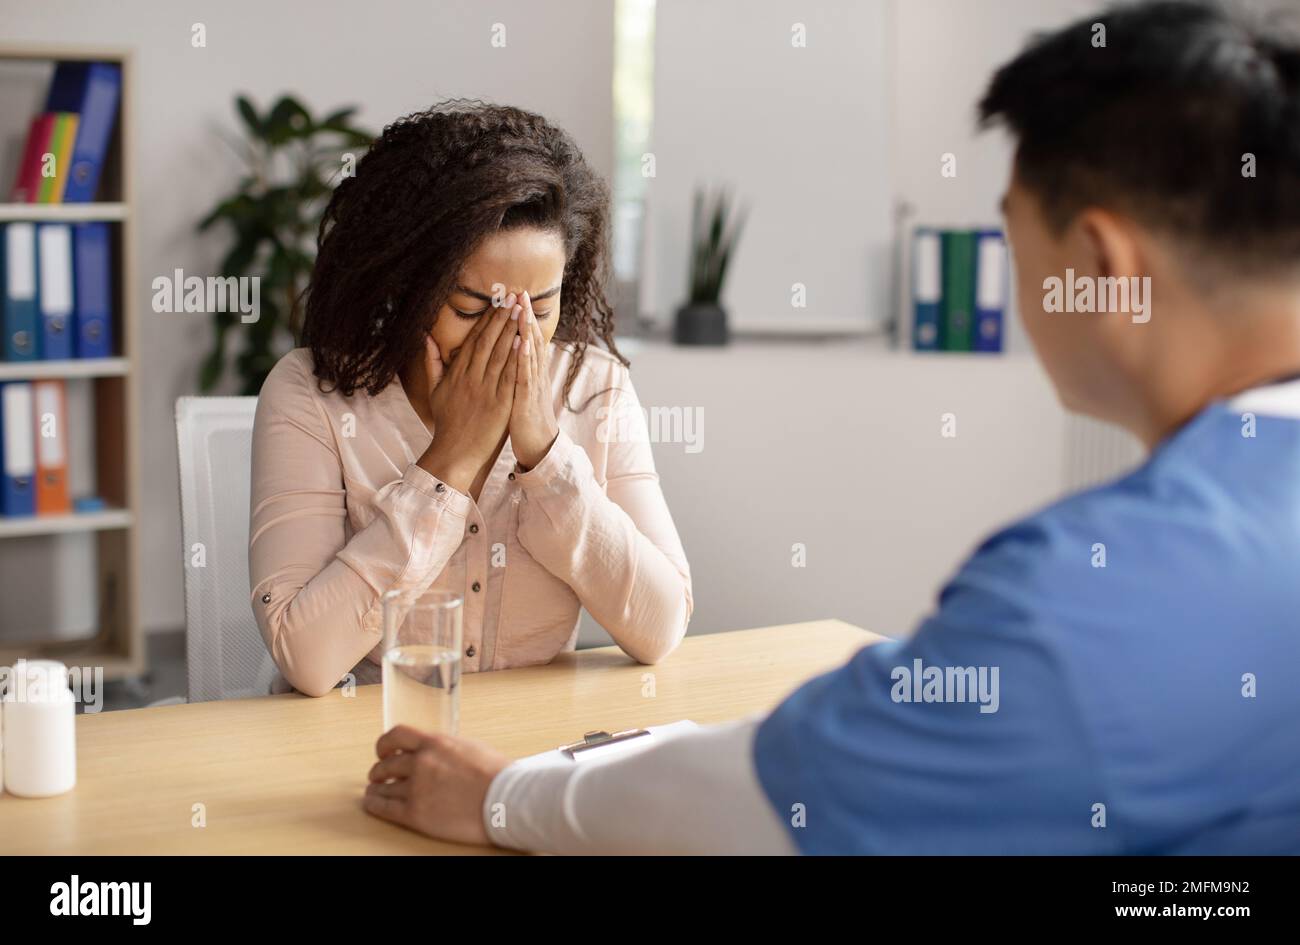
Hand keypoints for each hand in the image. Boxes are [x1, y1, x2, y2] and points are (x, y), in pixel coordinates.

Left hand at [364, 725, 510, 845]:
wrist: (506, 800)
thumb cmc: (498, 775)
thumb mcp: (469, 748)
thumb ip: (447, 750)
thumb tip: (438, 754)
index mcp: (435, 743)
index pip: (396, 735)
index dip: (385, 744)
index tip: (383, 750)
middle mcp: (421, 762)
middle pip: (386, 763)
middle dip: (380, 769)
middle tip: (379, 774)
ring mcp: (416, 788)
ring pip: (382, 786)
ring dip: (376, 788)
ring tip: (374, 791)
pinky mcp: (415, 813)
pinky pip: (385, 808)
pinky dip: (375, 805)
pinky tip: (373, 804)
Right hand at [417, 294, 521, 492]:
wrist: (454, 453)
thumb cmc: (447, 423)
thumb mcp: (434, 391)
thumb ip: (432, 363)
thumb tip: (427, 337)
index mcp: (457, 374)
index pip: (474, 341)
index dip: (487, 320)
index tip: (498, 302)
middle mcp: (470, 379)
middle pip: (488, 342)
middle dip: (501, 318)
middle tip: (513, 297)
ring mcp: (485, 391)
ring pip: (499, 355)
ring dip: (511, 331)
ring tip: (521, 311)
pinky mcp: (499, 405)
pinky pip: (508, 378)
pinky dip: (515, 359)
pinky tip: (523, 342)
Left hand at [508, 291, 558, 469]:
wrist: (539, 448)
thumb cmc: (525, 420)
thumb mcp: (521, 392)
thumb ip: (519, 371)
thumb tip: (516, 353)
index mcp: (530, 373)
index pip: (527, 339)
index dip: (523, 318)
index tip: (516, 296)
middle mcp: (534, 376)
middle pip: (531, 341)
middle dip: (526, 316)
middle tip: (521, 292)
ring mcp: (531, 387)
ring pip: (530, 354)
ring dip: (526, 330)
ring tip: (522, 309)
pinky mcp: (525, 401)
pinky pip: (525, 377)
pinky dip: (524, 359)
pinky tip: (521, 343)